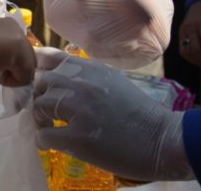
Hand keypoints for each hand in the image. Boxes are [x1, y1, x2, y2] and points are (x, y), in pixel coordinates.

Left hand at [32, 48, 192, 180]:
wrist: (162, 139)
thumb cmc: (140, 112)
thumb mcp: (113, 81)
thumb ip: (87, 75)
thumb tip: (59, 76)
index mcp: (90, 69)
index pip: (49, 57)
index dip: (39, 70)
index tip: (41, 84)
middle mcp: (82, 84)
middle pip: (41, 82)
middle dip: (40, 97)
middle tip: (48, 111)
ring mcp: (79, 110)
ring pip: (39, 106)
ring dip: (40, 119)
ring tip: (50, 127)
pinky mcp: (78, 137)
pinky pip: (44, 136)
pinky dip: (43, 141)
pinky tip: (51, 144)